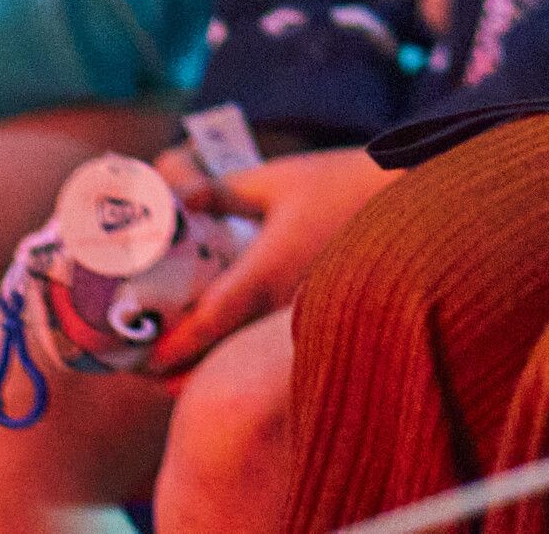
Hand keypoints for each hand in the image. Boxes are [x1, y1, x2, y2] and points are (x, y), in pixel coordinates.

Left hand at [159, 148, 404, 369]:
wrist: (406, 199)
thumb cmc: (341, 184)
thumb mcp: (276, 180)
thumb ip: (222, 191)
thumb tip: (177, 196)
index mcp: (266, 272)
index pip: (209, 323)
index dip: (172, 347)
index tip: (142, 361)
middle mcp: (281, 306)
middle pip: (222, 356)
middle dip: (181, 367)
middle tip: (143, 366)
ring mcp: (301, 315)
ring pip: (245, 356)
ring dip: (210, 362)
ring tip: (174, 360)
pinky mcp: (314, 312)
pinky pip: (266, 345)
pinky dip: (240, 350)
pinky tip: (224, 340)